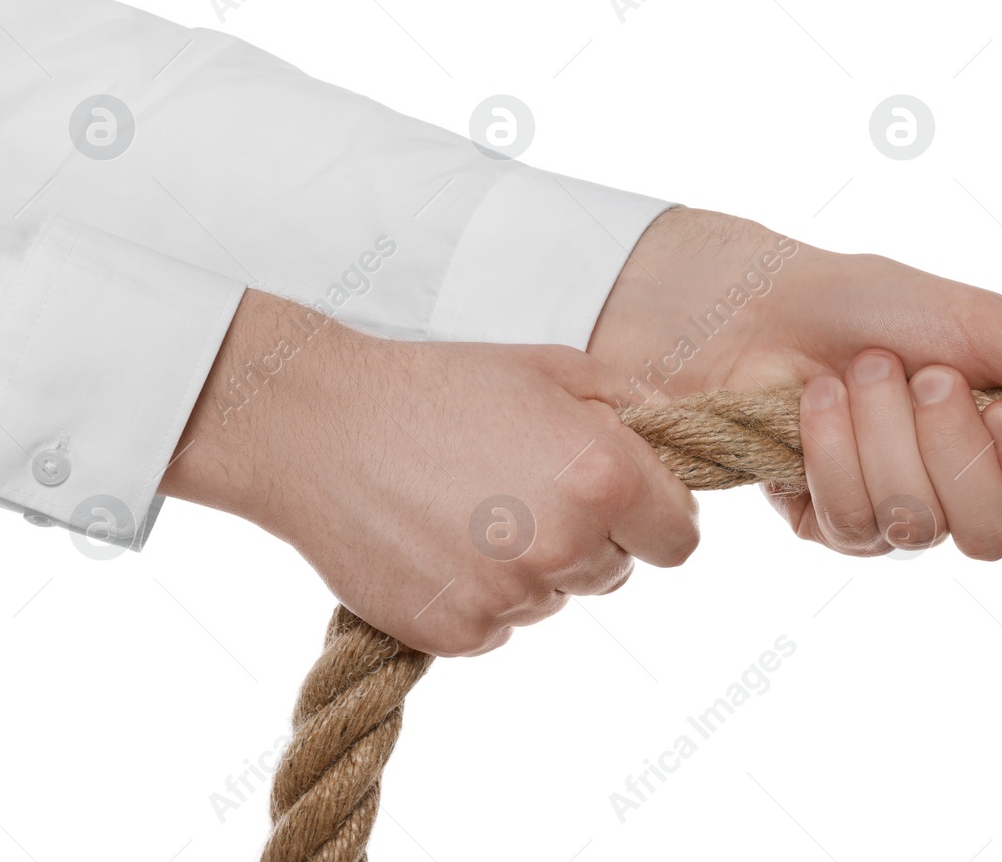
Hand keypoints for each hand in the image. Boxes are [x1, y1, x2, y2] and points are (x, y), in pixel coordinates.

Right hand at [161, 290, 697, 655]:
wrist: (320, 427)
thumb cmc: (440, 387)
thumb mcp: (554, 369)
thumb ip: (632, 407)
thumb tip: (680, 443)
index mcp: (606, 476)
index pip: (679, 540)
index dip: (653, 518)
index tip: (621, 502)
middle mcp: (567, 543)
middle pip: (615, 571)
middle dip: (588, 537)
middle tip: (523, 488)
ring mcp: (512, 595)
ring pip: (555, 598)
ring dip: (530, 567)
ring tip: (469, 508)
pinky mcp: (462, 632)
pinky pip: (500, 626)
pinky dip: (478, 595)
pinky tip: (439, 542)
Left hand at [586, 209, 1001, 559]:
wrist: (755, 301)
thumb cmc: (871, 303)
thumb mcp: (979, 320)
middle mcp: (964, 496)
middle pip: (996, 537)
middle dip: (953, 446)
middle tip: (924, 375)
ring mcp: (895, 517)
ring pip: (918, 525)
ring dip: (885, 434)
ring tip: (860, 373)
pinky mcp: (827, 524)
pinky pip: (849, 520)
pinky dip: (832, 448)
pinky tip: (816, 402)